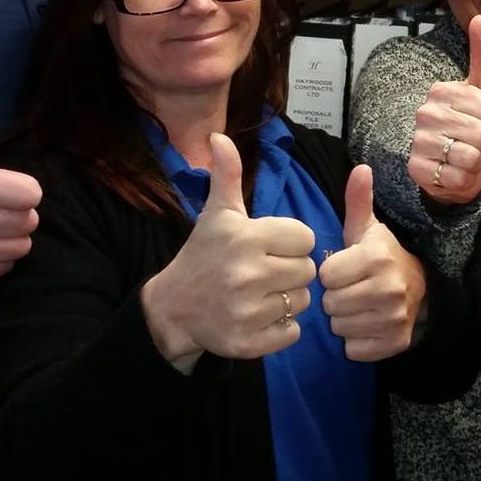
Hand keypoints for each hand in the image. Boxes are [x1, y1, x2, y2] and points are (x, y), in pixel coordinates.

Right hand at [140, 134, 317, 370]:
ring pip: (303, 301)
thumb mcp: (216, 215)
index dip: (291, 242)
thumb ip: (226, 176)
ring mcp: (247, 311)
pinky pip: (293, 332)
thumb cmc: (203, 255)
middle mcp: (247, 273)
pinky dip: (282, 328)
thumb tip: (219, 137)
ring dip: (288, 299)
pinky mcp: (249, 342)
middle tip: (266, 272)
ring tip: (262, 294)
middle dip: (291, 270)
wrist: (173, 309)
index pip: (305, 237)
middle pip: (307, 270)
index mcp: (245, 237)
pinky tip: (259, 317)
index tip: (269, 246)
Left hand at [319, 165, 427, 361]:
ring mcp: (394, 319)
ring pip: (339, 328)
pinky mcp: (395, 343)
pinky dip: (354, 341)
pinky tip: (365, 324)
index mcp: (377, 258)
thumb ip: (358, 200)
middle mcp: (388, 288)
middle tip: (348, 289)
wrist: (420, 289)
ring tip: (356, 306)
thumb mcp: (368, 229)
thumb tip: (360, 168)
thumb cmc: (381, 257)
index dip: (330, 273)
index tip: (342, 269)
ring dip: (343, 320)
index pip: (325, 275)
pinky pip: (353, 350)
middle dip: (334, 297)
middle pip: (330, 304)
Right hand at [408, 14, 480, 205]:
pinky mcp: (417, 171)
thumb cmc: (474, 123)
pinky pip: (458, 179)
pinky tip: (456, 172)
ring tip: (467, 157)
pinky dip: (464, 180)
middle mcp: (424, 114)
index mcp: (440, 91)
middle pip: (480, 133)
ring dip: (476, 162)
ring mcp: (418, 142)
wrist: (458, 165)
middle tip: (475, 141)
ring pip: (470, 157)